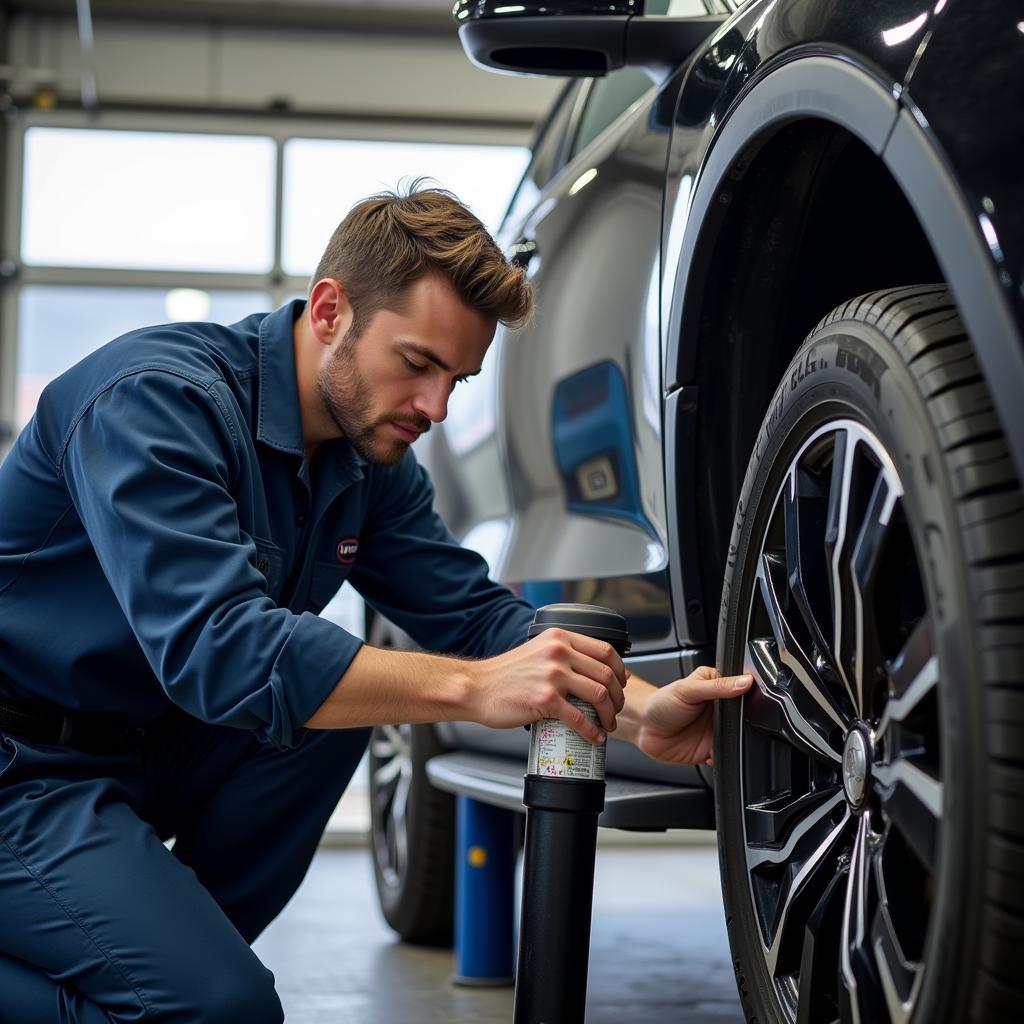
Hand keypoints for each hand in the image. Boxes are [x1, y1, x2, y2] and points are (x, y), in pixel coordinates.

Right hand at [467, 629, 626, 744]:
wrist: (476, 687)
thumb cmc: (504, 674)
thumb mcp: (537, 650)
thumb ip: (562, 654)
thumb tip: (590, 669)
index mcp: (559, 638)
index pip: (605, 650)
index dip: (620, 670)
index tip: (622, 683)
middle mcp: (559, 652)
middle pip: (607, 674)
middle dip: (618, 696)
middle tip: (616, 709)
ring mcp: (553, 675)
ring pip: (598, 695)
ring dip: (609, 714)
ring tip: (607, 723)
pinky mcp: (546, 699)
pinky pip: (580, 718)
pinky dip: (592, 731)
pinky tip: (594, 737)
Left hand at [636, 666, 751, 764]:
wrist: (643, 727)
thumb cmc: (661, 703)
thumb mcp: (688, 689)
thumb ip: (717, 686)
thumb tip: (744, 681)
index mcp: (717, 688)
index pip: (742, 691)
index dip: (749, 698)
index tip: (751, 704)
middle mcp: (719, 710)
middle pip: (744, 719)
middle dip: (745, 725)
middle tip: (736, 726)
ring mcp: (716, 730)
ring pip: (737, 739)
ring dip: (736, 743)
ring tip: (724, 740)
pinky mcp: (710, 749)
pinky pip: (725, 756)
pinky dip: (725, 758)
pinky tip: (715, 753)